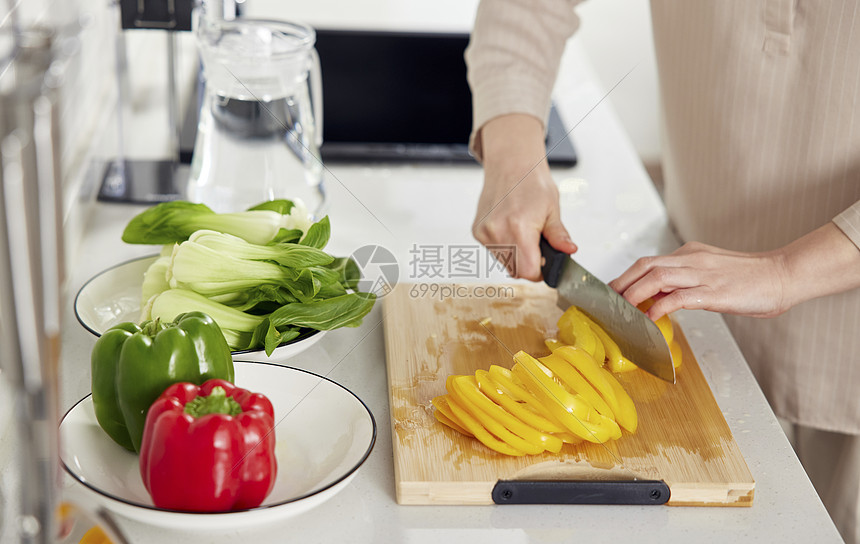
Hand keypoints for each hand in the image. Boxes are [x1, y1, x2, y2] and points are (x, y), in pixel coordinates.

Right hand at [472, 114, 576, 279]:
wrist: (509, 164)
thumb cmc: (531, 182)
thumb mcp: (552, 209)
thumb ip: (558, 236)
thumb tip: (569, 251)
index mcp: (519, 227)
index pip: (528, 271)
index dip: (540, 271)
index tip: (545, 262)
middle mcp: (497, 232)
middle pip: (515, 271)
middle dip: (529, 264)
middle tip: (537, 244)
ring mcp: (485, 232)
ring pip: (504, 263)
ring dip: (516, 257)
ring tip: (523, 233)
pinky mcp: (477, 231)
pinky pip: (494, 251)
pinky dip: (505, 247)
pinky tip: (510, 228)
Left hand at [608, 242, 789, 319]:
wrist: (783, 276)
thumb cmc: (750, 279)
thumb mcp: (710, 274)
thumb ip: (685, 282)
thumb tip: (659, 298)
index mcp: (689, 254)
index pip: (648, 262)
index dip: (625, 277)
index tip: (610, 292)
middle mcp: (692, 260)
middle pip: (644, 266)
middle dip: (621, 284)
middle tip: (606, 302)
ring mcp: (702, 274)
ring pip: (656, 278)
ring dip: (634, 294)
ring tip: (621, 310)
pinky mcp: (713, 292)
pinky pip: (679, 298)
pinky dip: (659, 307)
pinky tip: (649, 319)